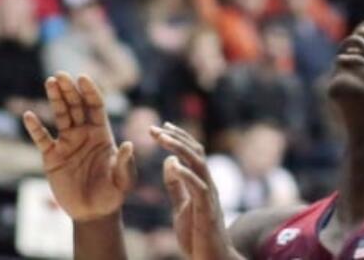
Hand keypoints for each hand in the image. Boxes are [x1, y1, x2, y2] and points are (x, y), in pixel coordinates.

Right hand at [24, 73, 134, 222]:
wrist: (93, 214)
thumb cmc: (112, 194)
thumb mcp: (123, 181)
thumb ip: (125, 164)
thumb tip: (129, 145)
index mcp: (101, 134)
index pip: (95, 106)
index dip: (90, 92)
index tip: (83, 78)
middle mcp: (83, 133)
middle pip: (75, 105)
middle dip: (69, 89)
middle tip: (61, 75)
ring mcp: (67, 142)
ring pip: (60, 115)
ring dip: (55, 98)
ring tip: (50, 82)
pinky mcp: (52, 155)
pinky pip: (42, 138)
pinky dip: (35, 127)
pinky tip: (29, 116)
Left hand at [154, 123, 236, 259]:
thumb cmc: (198, 235)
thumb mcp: (181, 206)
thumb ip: (176, 185)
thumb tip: (170, 161)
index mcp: (201, 183)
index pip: (192, 152)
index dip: (178, 137)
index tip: (160, 127)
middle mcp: (207, 185)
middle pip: (196, 152)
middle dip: (175, 137)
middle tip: (154, 129)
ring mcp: (209, 197)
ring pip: (198, 164)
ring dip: (180, 148)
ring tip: (162, 138)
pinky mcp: (208, 212)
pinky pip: (199, 189)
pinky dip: (187, 174)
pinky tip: (174, 165)